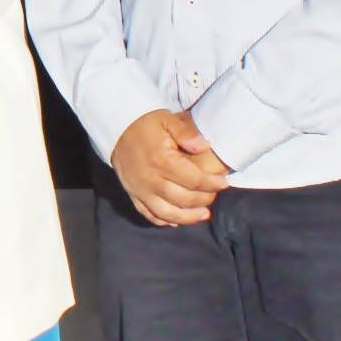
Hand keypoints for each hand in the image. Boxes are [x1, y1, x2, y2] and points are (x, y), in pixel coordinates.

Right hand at [112, 109, 231, 226]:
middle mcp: (151, 179)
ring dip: (187, 218)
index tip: (224, 183)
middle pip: (183, 199)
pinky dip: (163, 221)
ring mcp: (140, 190)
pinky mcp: (132, 194)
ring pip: (167, 213)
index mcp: (162, 161)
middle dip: (203, 200)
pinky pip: (148, 214)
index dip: (212, 184)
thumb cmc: (145, 123)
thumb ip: (186, 132)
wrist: (116, 127)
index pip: (193, 180)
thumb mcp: (167, 119)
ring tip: (203, 215)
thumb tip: (205, 145)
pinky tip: (176, 221)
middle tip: (214, 196)